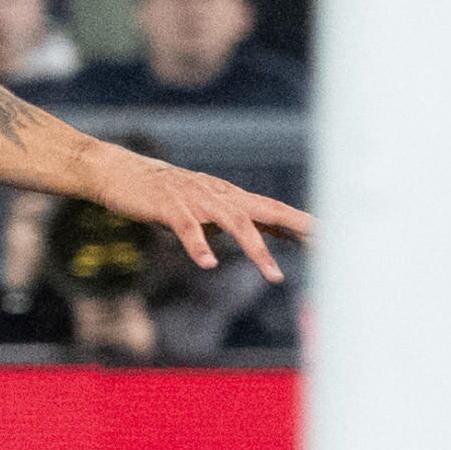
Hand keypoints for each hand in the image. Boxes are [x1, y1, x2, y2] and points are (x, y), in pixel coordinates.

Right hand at [84, 147, 312, 279]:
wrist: (119, 173)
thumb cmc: (164, 195)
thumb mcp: (205, 207)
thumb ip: (234, 219)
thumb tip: (267, 235)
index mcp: (229, 197)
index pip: (273, 209)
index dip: (301, 223)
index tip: (330, 238)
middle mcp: (219, 195)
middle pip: (266, 211)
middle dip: (296, 228)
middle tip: (324, 244)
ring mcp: (196, 200)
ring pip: (234, 223)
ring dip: (257, 250)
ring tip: (274, 276)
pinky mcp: (169, 207)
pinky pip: (188, 228)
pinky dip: (199, 246)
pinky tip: (208, 264)